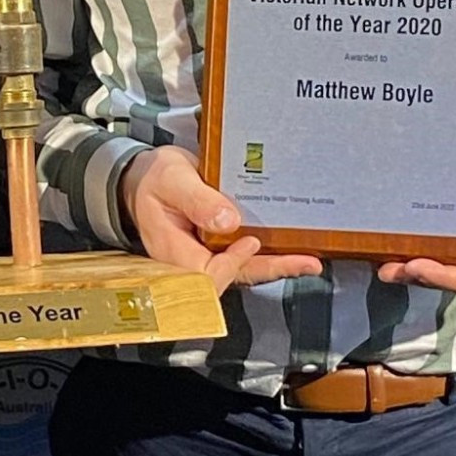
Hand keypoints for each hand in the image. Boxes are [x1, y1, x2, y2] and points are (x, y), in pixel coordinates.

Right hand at [119, 148, 322, 293]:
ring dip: (277, 265)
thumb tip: (228, 221)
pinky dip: (269, 254)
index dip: (231, 264)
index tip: (250, 242)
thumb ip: (197, 200)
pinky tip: (292, 249)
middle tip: (305, 263)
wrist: (146, 179)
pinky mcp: (218, 248)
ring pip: (244, 270)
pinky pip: (245, 257)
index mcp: (172, 251)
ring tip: (309, 261)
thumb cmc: (154, 179)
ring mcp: (206, 256)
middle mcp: (191, 261)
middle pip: (233, 276)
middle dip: (271, 270)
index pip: (204, 274)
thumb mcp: (172, 180)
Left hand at [375, 145, 455, 297]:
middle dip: (422, 277)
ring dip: (411, 271)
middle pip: (452, 279)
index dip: (447, 279)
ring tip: (384, 266)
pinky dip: (412, 252)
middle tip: (394, 268)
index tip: (420, 267)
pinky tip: (390, 249)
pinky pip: (436, 250)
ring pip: (440, 269)